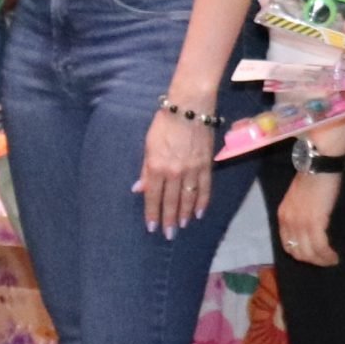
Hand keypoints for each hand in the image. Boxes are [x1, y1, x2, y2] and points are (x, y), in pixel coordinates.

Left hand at [133, 95, 214, 237]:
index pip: (153, 196)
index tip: (152, 227)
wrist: (190, 108)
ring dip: (185, 214)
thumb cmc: (164, 124)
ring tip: (182, 226)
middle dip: (169, 220)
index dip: (152, 213)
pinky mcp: (206, 166)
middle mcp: (174, 172)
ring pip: (188, 199)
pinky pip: (205, 189)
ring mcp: (192, 170)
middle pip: (171, 202)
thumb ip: (145, 169)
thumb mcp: (148, 145)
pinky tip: (200, 213)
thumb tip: (139, 189)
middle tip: (169, 235)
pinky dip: (202, 202)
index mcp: (157, 167)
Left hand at [278, 167, 342, 266]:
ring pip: (309, 253)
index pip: (287, 244)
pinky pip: (320, 246)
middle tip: (325, 260)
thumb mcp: (298, 198)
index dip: (300, 253)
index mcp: (283, 216)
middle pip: (297, 252)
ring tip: (332, 260)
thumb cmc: (313, 177)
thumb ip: (299, 212)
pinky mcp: (314, 222)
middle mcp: (288, 222)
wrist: (318, 164)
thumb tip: (309, 225)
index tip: (313, 255)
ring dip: (321, 260)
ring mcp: (300, 223)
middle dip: (311, 260)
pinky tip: (334, 256)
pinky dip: (327, 255)